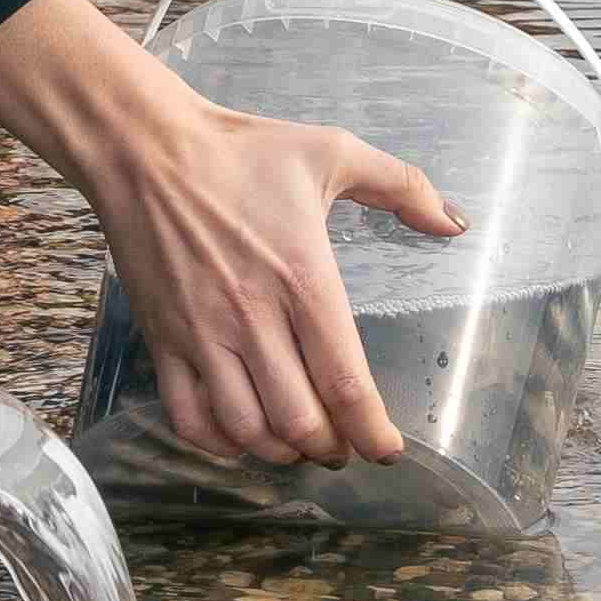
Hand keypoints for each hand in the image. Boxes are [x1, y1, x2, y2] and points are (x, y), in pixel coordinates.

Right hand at [0, 0, 457, 465]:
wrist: (145, 149)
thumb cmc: (241, 152)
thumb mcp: (332, 152)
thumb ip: (402, 186)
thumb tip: (455, 223)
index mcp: (303, 280)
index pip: (344, 381)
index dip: (371, 431)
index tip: (387, 450)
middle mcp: (253, 319)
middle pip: (299, 420)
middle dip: (331, 448)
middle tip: (345, 446)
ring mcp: (203, 335)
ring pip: (247, 428)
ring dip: (280, 452)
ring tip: (300, 446)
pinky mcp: (162, 340)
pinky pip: (189, 417)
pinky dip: (219, 443)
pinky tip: (242, 437)